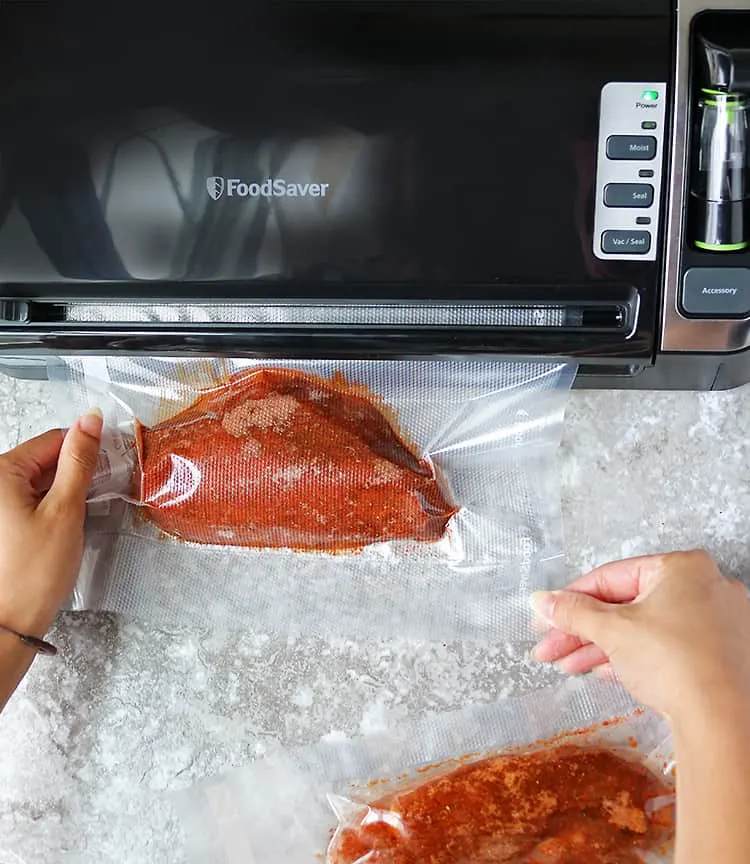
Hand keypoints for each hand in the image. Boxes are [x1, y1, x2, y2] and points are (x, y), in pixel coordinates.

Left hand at [0, 411, 102, 637]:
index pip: (54, 440)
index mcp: (1, 472)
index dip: (86, 451)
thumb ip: (79, 461)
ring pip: (40, 481)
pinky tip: (62, 528)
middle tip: (97, 498)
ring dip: (64, 492)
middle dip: (74, 475)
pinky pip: (30, 500)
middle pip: (45, 460)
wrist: (9, 622)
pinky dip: (51, 507)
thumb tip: (91, 420)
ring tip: (78, 518)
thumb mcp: (66, 510)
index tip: (110, 466)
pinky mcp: (1, 521)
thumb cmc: (34, 572)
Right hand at [531, 550, 749, 722]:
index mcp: (683, 568)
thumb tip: (544, 601)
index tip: (549, 613)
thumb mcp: (612, 630)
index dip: (571, 599)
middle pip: (625, 605)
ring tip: (569, 664)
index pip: (611, 577)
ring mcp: (715, 624)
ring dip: (601, 646)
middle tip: (552, 644)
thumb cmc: (679, 663)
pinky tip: (601, 670)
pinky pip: (664, 648)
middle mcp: (704, 589)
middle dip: (583, 629)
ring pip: (643, 629)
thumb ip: (573, 612)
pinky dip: (631, 657)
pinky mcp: (717, 657)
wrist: (722, 722)